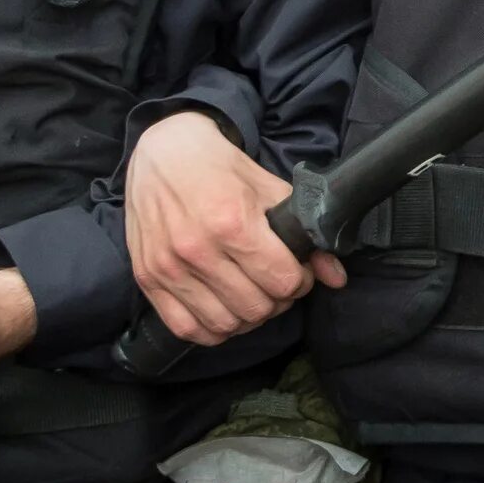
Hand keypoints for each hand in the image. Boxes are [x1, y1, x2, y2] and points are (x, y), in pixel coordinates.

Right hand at [127, 110, 343, 346]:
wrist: (164, 153)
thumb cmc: (221, 169)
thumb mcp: (271, 191)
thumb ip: (306, 234)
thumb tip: (336, 277)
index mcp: (232, 222)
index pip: (282, 281)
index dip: (299, 281)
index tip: (296, 271)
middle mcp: (197, 248)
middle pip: (256, 307)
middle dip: (277, 299)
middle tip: (276, 282)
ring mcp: (168, 267)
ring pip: (225, 323)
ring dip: (247, 317)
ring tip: (252, 294)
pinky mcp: (147, 279)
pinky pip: (187, 328)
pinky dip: (212, 329)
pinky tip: (224, 310)